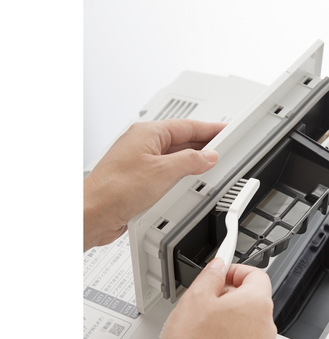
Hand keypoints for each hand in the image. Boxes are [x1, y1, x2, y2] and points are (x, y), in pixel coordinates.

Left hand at [84, 119, 224, 250]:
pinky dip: (180, 175)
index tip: (225, 130)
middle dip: (203, 145)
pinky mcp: (138, 179)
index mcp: (147, 133)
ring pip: (174, 157)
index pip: (187, 126)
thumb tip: (207, 156)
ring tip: (209, 165)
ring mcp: (140, 162)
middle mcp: (142, 144)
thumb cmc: (114, 189)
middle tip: (223, 148)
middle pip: (181, 140)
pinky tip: (187, 181)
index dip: (210, 128)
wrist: (93, 213)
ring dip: (191, 162)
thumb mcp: (163, 172)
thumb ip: (190, 162)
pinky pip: (166, 172)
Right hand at [133, 260, 276, 338]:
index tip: (220, 271)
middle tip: (204, 295)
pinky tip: (201, 338)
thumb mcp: (195, 297)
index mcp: (258, 304)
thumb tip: (218, 266)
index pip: (256, 274)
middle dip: (228, 291)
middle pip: (251, 296)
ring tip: (198, 320)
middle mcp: (264, 326)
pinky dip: (224, 332)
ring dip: (224, 312)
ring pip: (244, 317)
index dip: (235, 268)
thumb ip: (211, 274)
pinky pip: (239, 337)